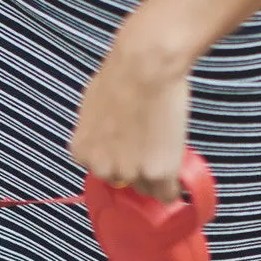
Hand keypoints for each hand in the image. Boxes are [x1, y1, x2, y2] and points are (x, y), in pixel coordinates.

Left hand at [70, 5, 191, 202]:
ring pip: (147, 187)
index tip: (132, 149)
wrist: (145, 66)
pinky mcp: (155, 173)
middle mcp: (102, 168)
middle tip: (151, 142)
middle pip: (124, 182)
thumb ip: (98, 132)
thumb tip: (111, 138)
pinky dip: (174, 186)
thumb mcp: (94, 107)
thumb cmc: (121, 74)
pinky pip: (167, 193)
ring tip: (165, 144)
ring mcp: (129, 173)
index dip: (121, 159)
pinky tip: (178, 172)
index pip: (103, 172)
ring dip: (156, 173)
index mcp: (83, 153)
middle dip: (137, 166)